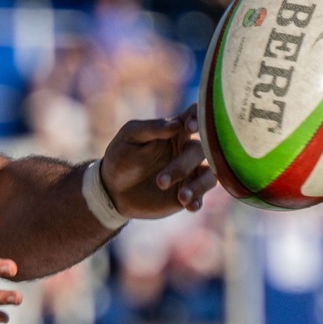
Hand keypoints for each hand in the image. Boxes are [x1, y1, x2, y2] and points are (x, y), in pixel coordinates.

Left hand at [99, 106, 215, 217]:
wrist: (113, 190)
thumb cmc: (121, 156)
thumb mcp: (130, 137)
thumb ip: (152, 128)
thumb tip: (176, 124)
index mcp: (177, 130)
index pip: (198, 116)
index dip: (200, 117)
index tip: (190, 128)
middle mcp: (188, 149)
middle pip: (203, 150)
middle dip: (184, 165)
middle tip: (160, 181)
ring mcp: (190, 173)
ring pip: (209, 174)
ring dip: (198, 185)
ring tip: (181, 197)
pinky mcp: (187, 194)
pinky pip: (200, 197)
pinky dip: (198, 201)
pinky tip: (190, 207)